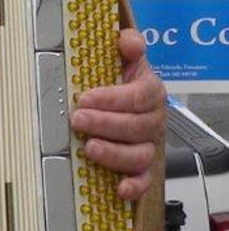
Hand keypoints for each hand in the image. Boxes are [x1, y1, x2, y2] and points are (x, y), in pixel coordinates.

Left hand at [70, 28, 165, 201]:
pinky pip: (144, 180)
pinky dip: (134, 186)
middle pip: (136, 127)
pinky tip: (118, 188)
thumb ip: (127, 45)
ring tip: (89, 147)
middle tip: (78, 119)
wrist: (121, 98)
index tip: (85, 98)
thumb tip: (127, 42)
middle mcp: (153, 120)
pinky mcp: (141, 166)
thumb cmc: (118, 79)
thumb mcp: (122, 58)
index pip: (137, 96)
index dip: (111, 98)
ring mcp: (148, 145)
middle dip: (105, 124)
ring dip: (113, 153)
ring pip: (139, 155)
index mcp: (150, 92)